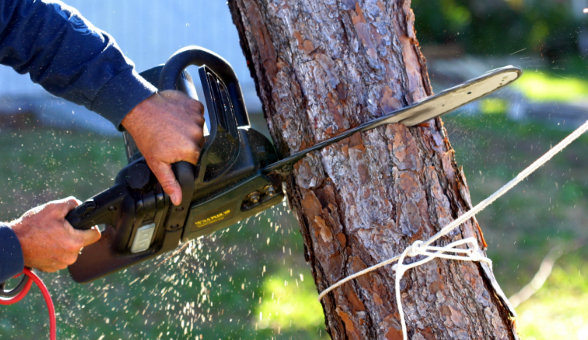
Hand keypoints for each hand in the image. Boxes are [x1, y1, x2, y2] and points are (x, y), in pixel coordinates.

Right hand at [10, 197, 100, 271]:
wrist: (12, 244)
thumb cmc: (31, 227)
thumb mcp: (53, 208)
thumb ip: (72, 203)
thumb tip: (81, 205)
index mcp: (74, 242)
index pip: (95, 235)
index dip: (90, 226)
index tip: (83, 224)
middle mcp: (70, 257)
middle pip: (82, 242)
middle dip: (74, 234)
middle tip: (59, 228)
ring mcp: (61, 264)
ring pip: (71, 250)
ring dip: (64, 243)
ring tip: (50, 236)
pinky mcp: (52, 268)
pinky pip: (60, 257)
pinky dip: (56, 251)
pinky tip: (45, 244)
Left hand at [121, 90, 204, 204]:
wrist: (139, 109)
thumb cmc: (146, 135)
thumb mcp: (156, 163)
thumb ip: (170, 182)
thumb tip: (178, 199)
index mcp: (191, 150)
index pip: (196, 159)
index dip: (185, 157)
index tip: (175, 151)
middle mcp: (198, 134)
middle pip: (199, 143)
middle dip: (187, 143)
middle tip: (171, 139)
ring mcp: (198, 118)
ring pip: (199, 128)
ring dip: (189, 128)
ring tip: (172, 127)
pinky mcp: (195, 105)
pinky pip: (198, 113)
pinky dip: (190, 115)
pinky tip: (176, 117)